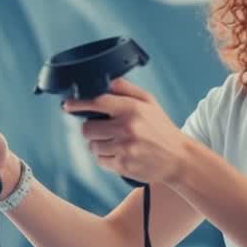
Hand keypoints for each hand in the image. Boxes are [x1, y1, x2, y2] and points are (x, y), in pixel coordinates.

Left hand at [62, 78, 189, 184]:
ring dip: (98, 144)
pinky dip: (106, 158)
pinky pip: (100, 160)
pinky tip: (120, 154)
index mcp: (132, 109)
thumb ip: (127, 89)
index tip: (67, 105)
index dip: (78, 103)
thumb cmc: (161, 129)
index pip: (97, 102)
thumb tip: (108, 81)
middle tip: (102, 129)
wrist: (179, 158)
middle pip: (88, 128)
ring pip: (92, 146)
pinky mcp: (123, 165)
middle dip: (91, 128)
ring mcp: (124, 148)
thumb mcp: (150, 103)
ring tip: (115, 142)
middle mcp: (127, 127)